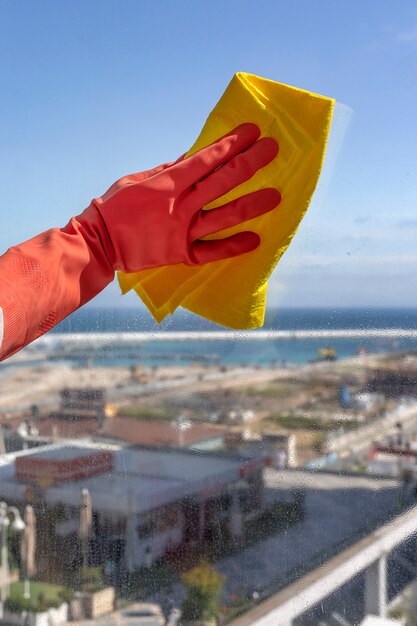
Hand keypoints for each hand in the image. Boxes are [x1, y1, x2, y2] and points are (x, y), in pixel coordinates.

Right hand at [80, 123, 279, 271]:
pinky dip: (234, 246)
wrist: (99, 243)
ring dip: (252, 204)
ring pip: (224, 215)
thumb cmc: (115, 206)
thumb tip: (194, 156)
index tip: (252, 131)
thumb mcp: (138, 179)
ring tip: (275, 195)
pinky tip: (255, 240)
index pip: (208, 159)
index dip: (232, 143)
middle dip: (250, 162)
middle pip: (223, 181)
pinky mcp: (181, 254)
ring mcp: (183, 232)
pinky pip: (212, 251)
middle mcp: (180, 206)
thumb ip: (169, 170)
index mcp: (169, 183)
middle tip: (272, 149)